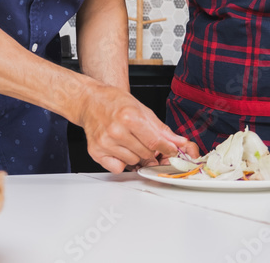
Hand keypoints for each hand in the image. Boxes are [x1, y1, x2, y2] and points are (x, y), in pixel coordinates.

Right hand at [76, 83, 190, 173]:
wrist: (91, 101)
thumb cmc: (115, 102)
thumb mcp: (142, 109)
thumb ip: (161, 128)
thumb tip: (179, 142)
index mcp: (129, 117)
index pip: (155, 141)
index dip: (167, 148)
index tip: (171, 150)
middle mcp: (116, 131)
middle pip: (146, 154)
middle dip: (150, 150)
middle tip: (144, 140)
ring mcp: (105, 143)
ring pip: (133, 162)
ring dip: (136, 155)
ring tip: (128, 140)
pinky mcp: (96, 152)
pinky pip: (118, 168)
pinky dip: (121, 162)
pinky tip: (119, 148)